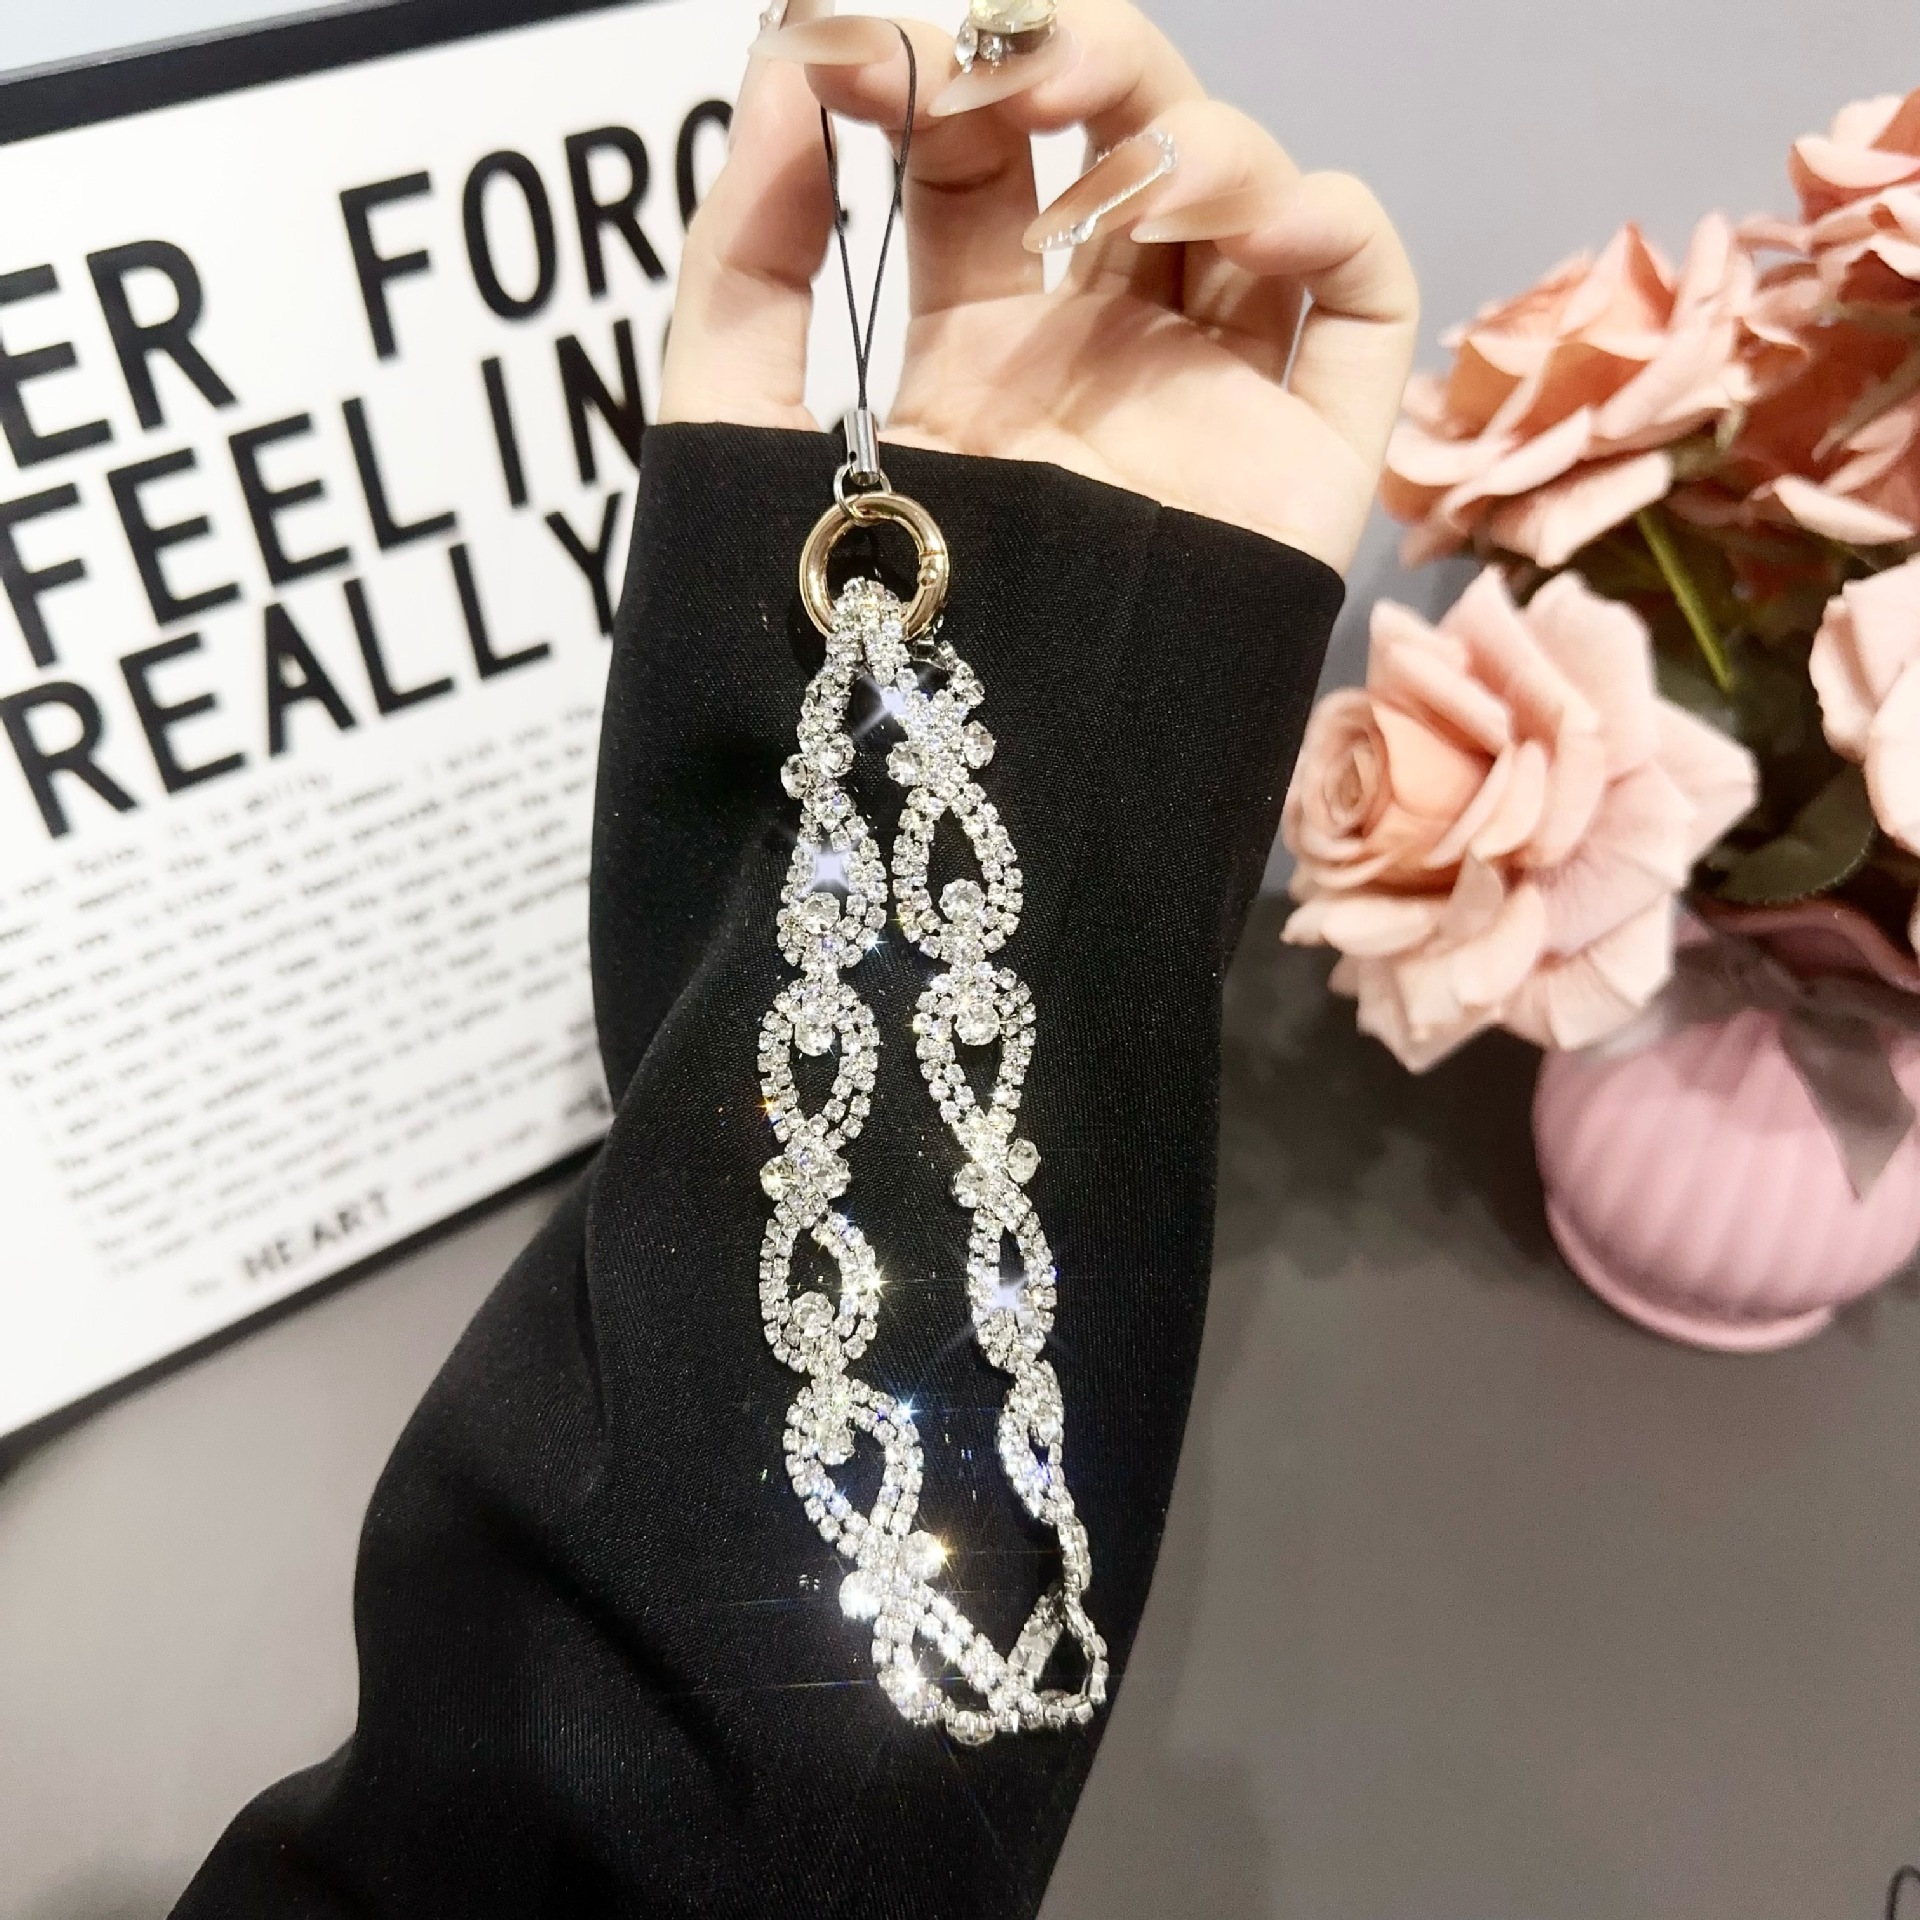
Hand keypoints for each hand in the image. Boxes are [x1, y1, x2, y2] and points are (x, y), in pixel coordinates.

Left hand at [662, 0, 1416, 574]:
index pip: (979, 153)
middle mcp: (1095, 354)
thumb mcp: (734, 433)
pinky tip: (1238, 232)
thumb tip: (791, 54)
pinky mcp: (1296, 462)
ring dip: (1190, 136)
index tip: (874, 57)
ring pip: (1243, 196)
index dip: (938, 74)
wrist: (940, 814)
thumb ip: (744, 252)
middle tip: (1007, 75)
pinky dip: (1326, 222)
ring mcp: (1202, 397)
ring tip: (1108, 196)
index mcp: (970, 343)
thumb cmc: (833, 646)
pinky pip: (1362, 305)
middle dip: (1073, 63)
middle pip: (1121, 139)